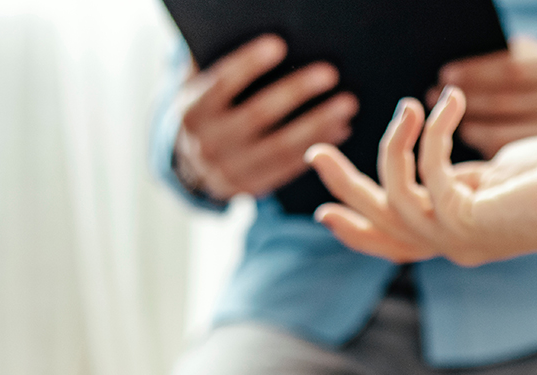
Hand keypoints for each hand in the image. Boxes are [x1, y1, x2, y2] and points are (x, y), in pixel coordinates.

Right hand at [171, 35, 358, 200]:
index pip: (222, 83)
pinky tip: (339, 129)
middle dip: (295, 92)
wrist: (190, 167)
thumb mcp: (198, 89)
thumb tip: (238, 27)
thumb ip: (212, 64)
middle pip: (257, 115)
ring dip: (317, 124)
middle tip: (329, 73)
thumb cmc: (205, 111)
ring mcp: (230, 170)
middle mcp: (208, 143)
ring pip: (279, 146)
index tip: (278, 44)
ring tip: (347, 104)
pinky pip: (288, 166)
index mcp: (193, 111)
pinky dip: (316, 146)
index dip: (249, 64)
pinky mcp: (251, 186)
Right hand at [306, 90, 536, 265]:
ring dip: (389, 148)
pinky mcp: (470, 216)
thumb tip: (437, 163)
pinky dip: (433, 132)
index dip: (356, 231)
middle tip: (315, 153)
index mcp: (455, 238)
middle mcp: (450, 245)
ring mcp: (457, 237)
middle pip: (377, 223)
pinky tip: (448, 103)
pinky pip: (428, 171)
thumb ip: (462, 177)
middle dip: (343, 188)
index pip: (392, 243)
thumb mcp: (498, 178)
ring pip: (391, 198)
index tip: (326, 214)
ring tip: (407, 108)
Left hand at [434, 36, 536, 160]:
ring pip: (500, 134)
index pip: (511, 69)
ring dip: (467, 127)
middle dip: (464, 99)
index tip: (445, 74)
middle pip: (503, 102)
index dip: (474, 73)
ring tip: (441, 122)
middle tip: (431, 98)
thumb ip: (516, 59)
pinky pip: (508, 157)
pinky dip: (481, 148)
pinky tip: (467, 139)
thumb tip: (463, 67)